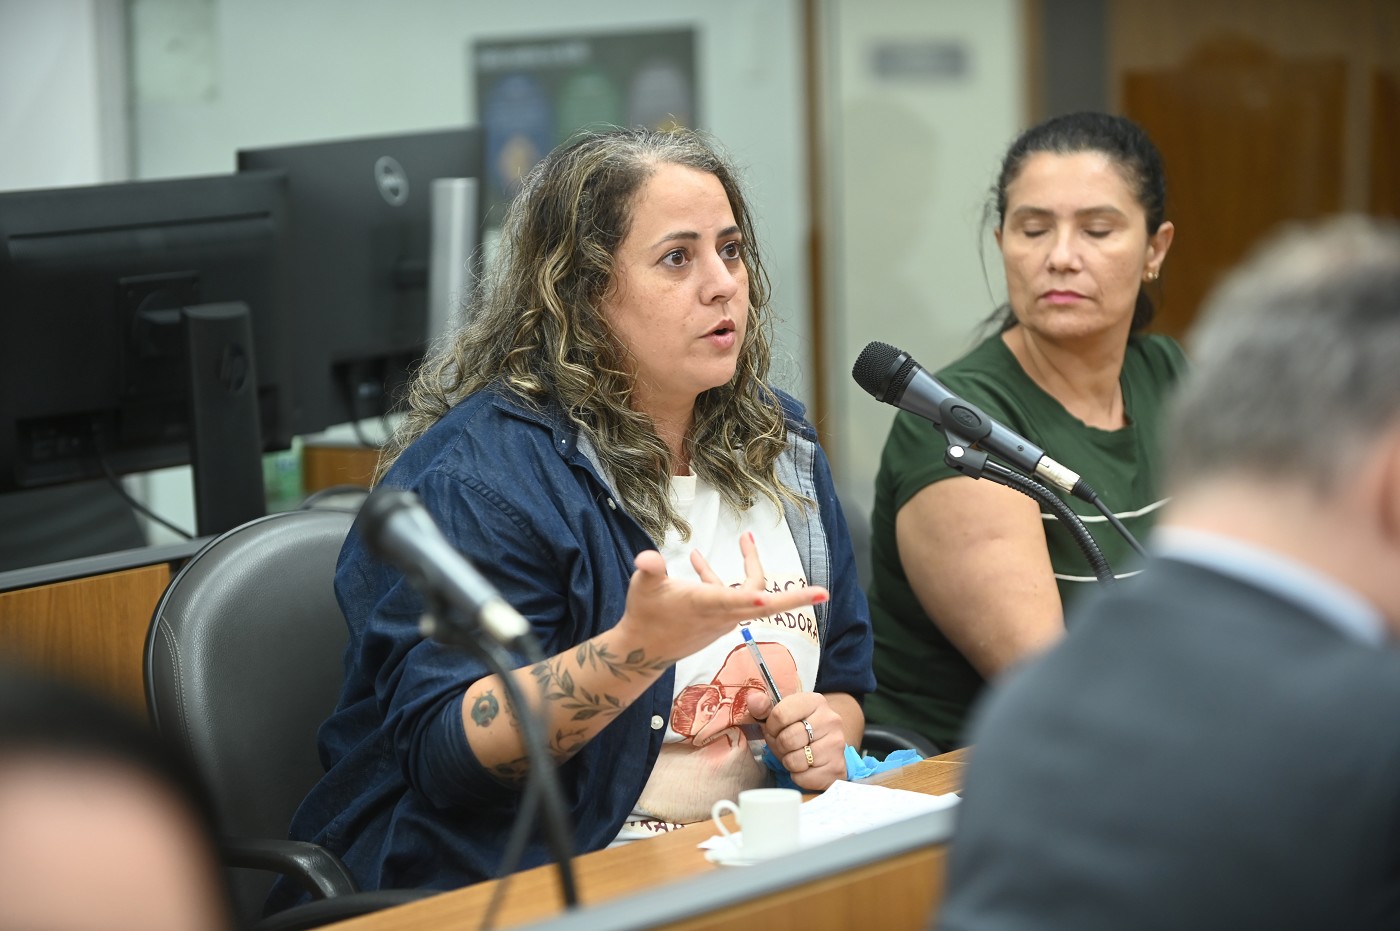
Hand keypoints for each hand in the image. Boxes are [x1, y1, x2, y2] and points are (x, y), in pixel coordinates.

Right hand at [616, 532, 827, 661]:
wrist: (642, 651)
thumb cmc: (643, 616)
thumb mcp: (643, 587)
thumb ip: (649, 569)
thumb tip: (647, 558)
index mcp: (705, 604)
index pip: (734, 602)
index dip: (752, 600)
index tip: (768, 599)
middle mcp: (720, 614)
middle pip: (763, 604)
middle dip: (793, 598)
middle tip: (821, 591)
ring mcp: (721, 619)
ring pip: (750, 596)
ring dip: (750, 567)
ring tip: (744, 538)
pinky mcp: (717, 620)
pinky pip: (731, 597)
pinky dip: (721, 578)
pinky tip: (697, 560)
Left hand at [747, 689, 846, 790]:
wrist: (828, 747)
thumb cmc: (799, 729)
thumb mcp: (782, 713)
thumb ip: (763, 706)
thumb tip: (754, 700)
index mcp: (815, 701)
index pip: (780, 715)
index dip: (771, 727)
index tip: (776, 730)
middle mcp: (830, 720)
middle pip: (787, 739)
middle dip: (780, 746)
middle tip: (787, 745)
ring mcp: (836, 744)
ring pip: (795, 760)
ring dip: (789, 762)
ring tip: (797, 755)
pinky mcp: (837, 768)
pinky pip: (803, 777)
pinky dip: (799, 776)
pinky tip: (806, 767)